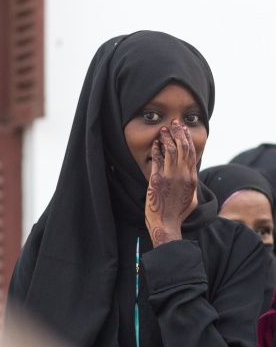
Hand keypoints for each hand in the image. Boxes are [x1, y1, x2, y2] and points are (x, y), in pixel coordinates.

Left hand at [145, 121, 197, 246]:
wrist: (166, 223)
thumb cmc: (178, 213)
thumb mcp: (191, 198)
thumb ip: (191, 184)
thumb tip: (192, 176)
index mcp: (191, 178)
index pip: (191, 153)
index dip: (187, 139)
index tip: (183, 130)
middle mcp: (183, 175)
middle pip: (182, 148)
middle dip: (178, 133)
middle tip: (174, 123)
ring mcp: (170, 176)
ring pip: (170, 151)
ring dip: (166, 138)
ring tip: (163, 130)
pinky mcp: (157, 180)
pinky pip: (157, 160)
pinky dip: (156, 150)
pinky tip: (155, 143)